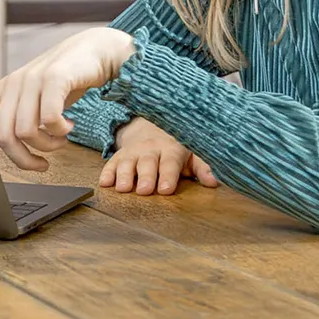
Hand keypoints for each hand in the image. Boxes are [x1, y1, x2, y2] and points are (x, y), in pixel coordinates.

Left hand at [0, 27, 134, 170]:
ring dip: (46, 145)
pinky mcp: (54, 78)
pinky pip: (49, 118)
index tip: (11, 156)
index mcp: (3, 90)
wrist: (94, 50)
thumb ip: (13, 116)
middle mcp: (13, 84)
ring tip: (60, 139)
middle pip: (2, 135)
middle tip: (41, 163)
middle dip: (23, 159)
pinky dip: (60, 131)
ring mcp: (32, 79)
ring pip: (25, 131)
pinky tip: (68, 126)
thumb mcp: (33, 98)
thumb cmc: (64, 80)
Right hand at [101, 117, 217, 193]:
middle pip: (147, 163)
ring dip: (124, 175)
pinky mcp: (119, 155)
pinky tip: (104, 183)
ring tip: (122, 188)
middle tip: (144, 190)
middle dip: (145, 177)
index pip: (170, 163)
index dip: (168, 176)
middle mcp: (150, 150)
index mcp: (170, 150)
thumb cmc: (174, 147)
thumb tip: (213, 182)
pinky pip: (111, 163)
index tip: (166, 189)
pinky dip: (107, 172)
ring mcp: (133, 152)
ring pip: (127, 163)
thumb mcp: (191, 154)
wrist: (149, 127)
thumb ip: (202, 167)